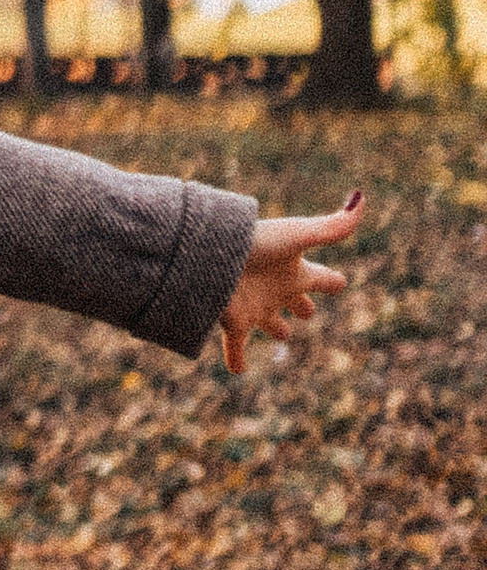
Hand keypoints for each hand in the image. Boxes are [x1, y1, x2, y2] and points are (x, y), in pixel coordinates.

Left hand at [215, 192, 362, 375]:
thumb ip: (331, 226)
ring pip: (270, 322)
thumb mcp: (298, 236)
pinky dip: (237, 358)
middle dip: (302, 304)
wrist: (209, 257)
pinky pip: (237, 346)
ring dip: (276, 328)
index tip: (339, 284)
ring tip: (283, 334)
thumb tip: (360, 199)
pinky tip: (237, 370)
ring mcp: (255, 306)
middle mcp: (275, 288)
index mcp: (294, 271)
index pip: (321, 278)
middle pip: (295, 299)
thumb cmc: (256, 244)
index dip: (331, 282)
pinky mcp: (235, 322)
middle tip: (307, 310)